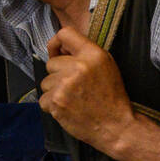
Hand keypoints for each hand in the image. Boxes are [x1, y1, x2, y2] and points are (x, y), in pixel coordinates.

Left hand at [39, 26, 139, 156]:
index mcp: (93, 54)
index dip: (56, 43)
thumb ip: (85, 54)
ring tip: (73, 100)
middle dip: (58, 75)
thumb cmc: (112, 97)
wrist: (116, 126)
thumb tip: (60, 48)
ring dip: (55, 91)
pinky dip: (53, 106)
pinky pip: (43, 99)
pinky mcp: (57, 101)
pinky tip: (68, 109)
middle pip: (51, 63)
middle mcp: (78, 66)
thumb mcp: (107, 66)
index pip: (64, 34)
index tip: (56, 52)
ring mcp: (65, 84)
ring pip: (45, 82)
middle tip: (75, 87)